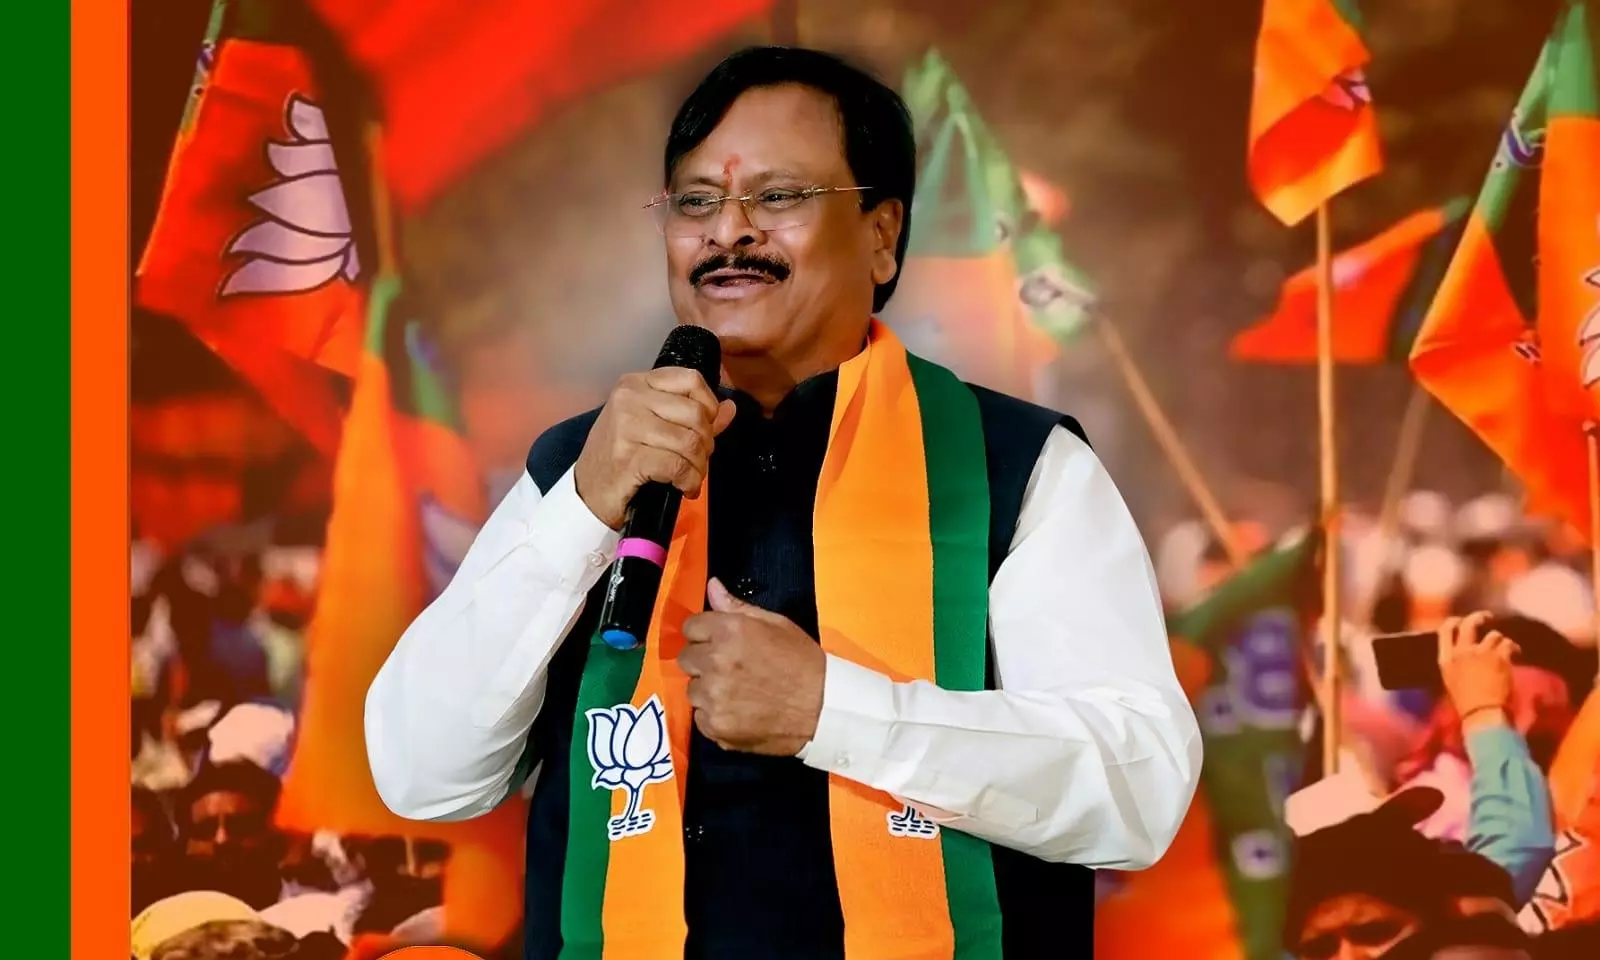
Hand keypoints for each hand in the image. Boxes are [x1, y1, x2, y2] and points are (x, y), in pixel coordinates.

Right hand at [573, 367, 736, 529]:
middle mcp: (630, 398)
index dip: (709, 405)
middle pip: (695, 414)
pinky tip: (684, 488)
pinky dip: (689, 481)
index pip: (690, 379)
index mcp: (636, 383)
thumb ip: (693, 416)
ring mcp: (627, 426)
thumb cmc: (620, 457)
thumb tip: (730, 408)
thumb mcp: (652, 427)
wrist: (587, 493)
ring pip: (689, 442)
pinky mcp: (629, 458)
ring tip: (692, 477)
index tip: (706, 429)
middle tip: (699, 460)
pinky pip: (677, 466)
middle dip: (706, 443)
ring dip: (699, 466)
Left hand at [676, 578, 826, 755]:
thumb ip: (738, 606)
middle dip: (703, 661)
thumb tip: (712, 586)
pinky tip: (739, 712)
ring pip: (693, 689)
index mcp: (729, 631)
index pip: (691, 627)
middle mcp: (715, 662)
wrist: (824, 710)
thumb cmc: (803, 663)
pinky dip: (715, 715)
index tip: (719, 642)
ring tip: (738, 693)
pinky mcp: (715, 726)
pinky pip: (701, 716)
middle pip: (686, 658)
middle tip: (729, 669)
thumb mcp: (777, 625)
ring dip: (708, 690)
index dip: (705, 634)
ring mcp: (713, 697)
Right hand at [1437, 611, 1519, 726]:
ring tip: (1505, 648)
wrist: (1483, 714)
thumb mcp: (1451, 681)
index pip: (1444, 630)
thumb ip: (1455, 663)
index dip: (1453, 621)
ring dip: (1500, 640)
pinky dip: (1514, 648)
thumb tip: (1466, 652)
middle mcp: (1462, 652)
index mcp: (1446, 659)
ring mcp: (1481, 653)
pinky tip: (1516, 654)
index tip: (1461, 621)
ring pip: (1494, 634)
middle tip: (1487, 618)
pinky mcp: (1500, 658)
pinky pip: (1509, 644)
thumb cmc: (1467, 704)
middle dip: (1479, 618)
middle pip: (1469, 624)